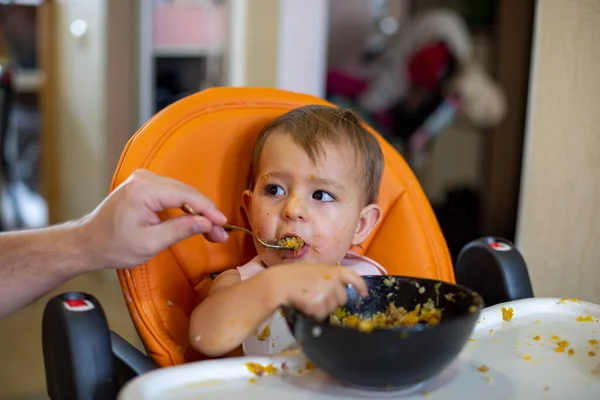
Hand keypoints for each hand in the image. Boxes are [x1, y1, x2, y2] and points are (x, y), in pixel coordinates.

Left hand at [79, 169, 228, 268]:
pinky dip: (186, 207)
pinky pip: (173, 193)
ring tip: (212, 230)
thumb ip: (180, 229)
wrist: (88, 242)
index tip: (223, 224)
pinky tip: (196, 220)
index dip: (208, 210)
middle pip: (186, 193)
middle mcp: (145, 178)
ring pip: (182, 192)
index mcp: (144, 190)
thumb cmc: (114, 245)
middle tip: (220, 233)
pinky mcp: (145, 185)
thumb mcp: (150, 243)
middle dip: (206, 213)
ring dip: (198, 211)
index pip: (186, 196)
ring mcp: (144, 179)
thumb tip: (206, 223)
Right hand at [269, 264, 367, 320]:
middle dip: (333, 300)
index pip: (354, 277)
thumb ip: (329, 277)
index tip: (363, 293)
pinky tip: (304, 304)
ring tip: (308, 298)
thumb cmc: (294, 275)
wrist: (279, 283)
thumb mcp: (315, 269)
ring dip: (322, 308)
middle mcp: (333, 281)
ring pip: (332, 308)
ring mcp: (327, 293)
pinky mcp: (319, 305)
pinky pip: (321, 316)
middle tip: (317, 295)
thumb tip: (339, 289)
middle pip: (343, 298)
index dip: (360, 286)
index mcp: (333, 269)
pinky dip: (314, 314)